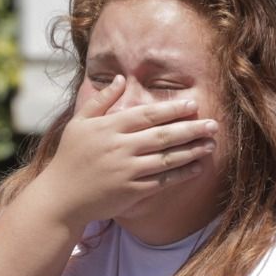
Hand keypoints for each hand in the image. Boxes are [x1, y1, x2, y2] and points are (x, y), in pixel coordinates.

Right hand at [30, 75, 218, 228]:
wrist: (61, 197)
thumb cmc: (69, 157)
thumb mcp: (79, 123)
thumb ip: (101, 101)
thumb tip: (120, 78)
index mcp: (109, 128)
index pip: (147, 115)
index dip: (172, 109)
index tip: (193, 105)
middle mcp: (120, 148)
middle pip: (163, 136)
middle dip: (191, 129)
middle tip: (213, 124)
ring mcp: (127, 171)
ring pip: (167, 159)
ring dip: (192, 151)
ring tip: (211, 143)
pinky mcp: (131, 191)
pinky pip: (162, 181)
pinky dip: (182, 174)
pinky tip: (197, 167)